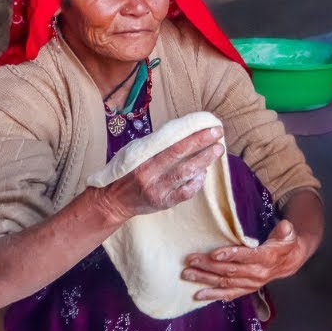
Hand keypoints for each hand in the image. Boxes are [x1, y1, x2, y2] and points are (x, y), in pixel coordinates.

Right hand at [92, 127, 224, 222]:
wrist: (113, 201)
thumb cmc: (126, 172)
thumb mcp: (134, 153)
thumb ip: (156, 145)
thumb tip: (182, 131)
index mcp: (143, 160)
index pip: (173, 145)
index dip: (193, 136)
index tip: (209, 127)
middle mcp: (151, 175)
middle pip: (181, 157)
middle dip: (202, 144)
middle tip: (218, 133)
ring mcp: (158, 190)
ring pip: (186, 174)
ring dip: (204, 161)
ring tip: (217, 150)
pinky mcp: (163, 203)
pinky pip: (185, 193)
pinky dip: (196, 182)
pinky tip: (203, 173)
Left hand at [181, 220, 312, 301]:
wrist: (288, 262)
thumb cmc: (284, 244)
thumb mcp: (288, 234)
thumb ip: (285, 230)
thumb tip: (285, 226)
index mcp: (267, 258)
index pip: (247, 257)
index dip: (231, 255)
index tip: (214, 254)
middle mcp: (258, 273)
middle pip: (230, 270)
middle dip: (208, 266)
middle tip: (191, 260)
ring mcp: (251, 284)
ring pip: (225, 282)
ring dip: (205, 279)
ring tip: (188, 274)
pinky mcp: (246, 289)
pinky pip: (228, 294)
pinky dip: (213, 295)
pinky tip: (198, 295)